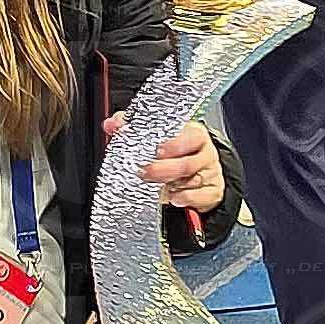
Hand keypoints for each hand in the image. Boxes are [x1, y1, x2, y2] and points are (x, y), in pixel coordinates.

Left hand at [103, 110, 224, 215]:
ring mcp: (209, 173)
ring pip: (192, 180)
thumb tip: (113, 124)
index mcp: (194, 134)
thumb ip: (133, 128)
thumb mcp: (159, 136)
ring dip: (171, 185)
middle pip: (188, 162)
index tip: (157, 150)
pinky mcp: (211, 192)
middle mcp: (204, 153)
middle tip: (145, 172)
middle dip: (164, 169)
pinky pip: (199, 197)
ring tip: (157, 187)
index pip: (191, 136)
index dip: (175, 144)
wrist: (200, 175)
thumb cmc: (178, 153)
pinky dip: (184, 199)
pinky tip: (173, 197)